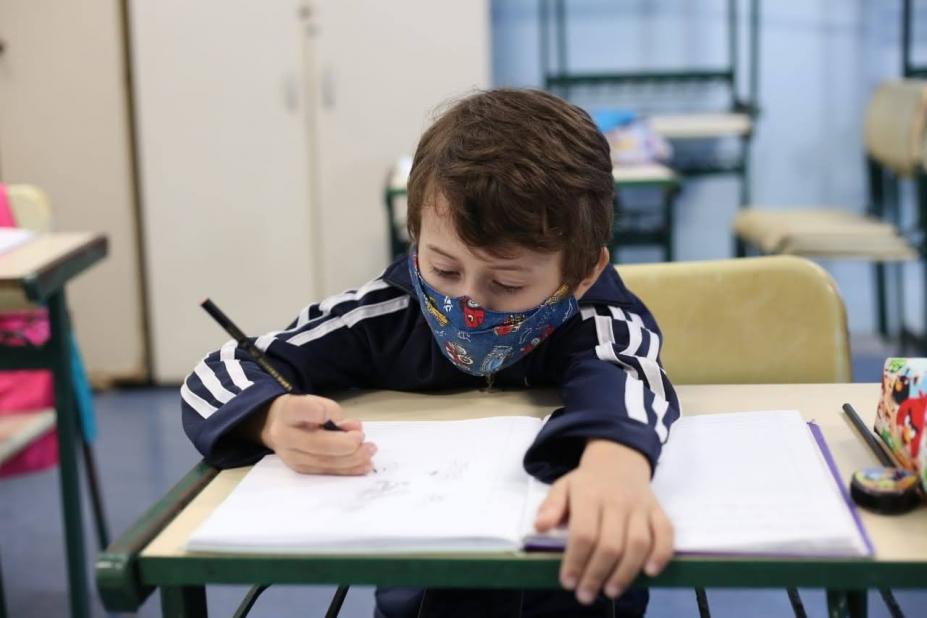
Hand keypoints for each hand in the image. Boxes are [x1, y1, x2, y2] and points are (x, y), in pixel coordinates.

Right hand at [257, 394, 375, 474]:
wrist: (277, 427)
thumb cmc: (303, 412)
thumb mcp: (316, 402)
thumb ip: (335, 413)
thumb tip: (355, 430)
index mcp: (288, 412)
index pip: (301, 410)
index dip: (318, 413)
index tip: (329, 415)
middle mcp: (285, 436)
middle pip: (317, 443)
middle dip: (346, 444)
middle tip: (363, 439)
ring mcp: (291, 456)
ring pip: (325, 462)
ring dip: (352, 459)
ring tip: (370, 452)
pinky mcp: (301, 470)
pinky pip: (327, 472)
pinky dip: (348, 469)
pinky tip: (364, 466)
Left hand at [534, 440, 673, 604]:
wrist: (618, 460)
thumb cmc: (586, 483)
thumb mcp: (562, 487)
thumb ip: (551, 507)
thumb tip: (540, 526)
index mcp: (589, 495)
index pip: (584, 533)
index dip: (576, 561)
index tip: (567, 582)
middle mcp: (617, 501)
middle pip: (611, 544)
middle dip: (597, 574)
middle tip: (585, 595)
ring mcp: (641, 507)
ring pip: (639, 543)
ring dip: (625, 572)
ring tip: (611, 591)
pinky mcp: (658, 511)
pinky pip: (666, 534)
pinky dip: (661, 554)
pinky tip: (650, 572)